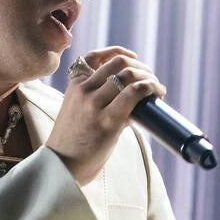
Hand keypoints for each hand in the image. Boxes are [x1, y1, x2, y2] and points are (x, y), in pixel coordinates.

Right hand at [45, 46, 166, 186]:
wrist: (62, 166)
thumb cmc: (74, 142)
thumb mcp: (76, 111)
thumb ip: (96, 98)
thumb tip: (132, 95)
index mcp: (74, 85)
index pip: (97, 56)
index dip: (119, 52)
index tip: (134, 59)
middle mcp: (83, 90)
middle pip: (118, 63)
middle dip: (141, 67)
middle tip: (151, 79)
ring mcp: (94, 104)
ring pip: (129, 75)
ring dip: (149, 78)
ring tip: (157, 89)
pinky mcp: (107, 121)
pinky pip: (134, 93)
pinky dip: (149, 88)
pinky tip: (157, 94)